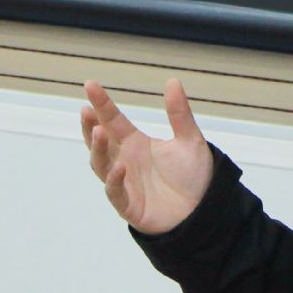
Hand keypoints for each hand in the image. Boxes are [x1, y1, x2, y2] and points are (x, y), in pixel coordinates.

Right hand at [80, 79, 215, 234]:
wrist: (205, 210)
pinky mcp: (129, 205)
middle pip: (100, 141)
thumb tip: (173, 81)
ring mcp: (124, 183)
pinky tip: (119, 166)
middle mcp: (125, 160)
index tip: (90, 84)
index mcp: (136, 143)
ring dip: (98, 149)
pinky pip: (115, 192)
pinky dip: (114, 180)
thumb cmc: (194, 177)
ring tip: (99, 132)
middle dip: (91, 126)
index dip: (102, 104)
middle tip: (87, 110)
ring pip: (101, 165)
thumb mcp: (190, 140)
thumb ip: (179, 113)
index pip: (113, 120)